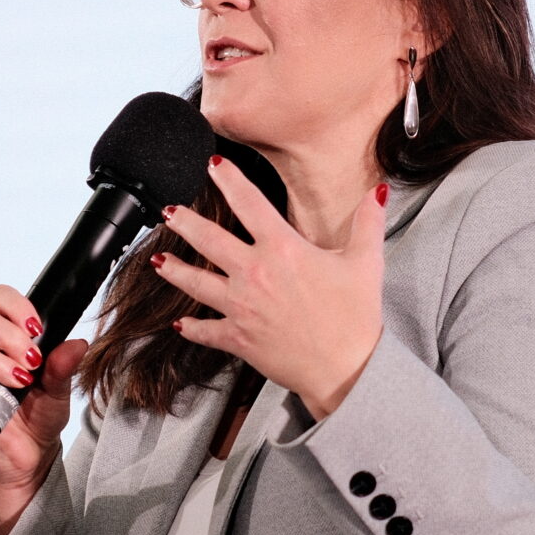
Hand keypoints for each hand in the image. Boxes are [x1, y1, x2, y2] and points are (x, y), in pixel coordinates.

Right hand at [0, 285, 87, 534]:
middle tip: (32, 361)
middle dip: (9, 337)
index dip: (15, 305)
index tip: (37, 328)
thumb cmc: (40, 417)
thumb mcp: (59, 392)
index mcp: (4, 337)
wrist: (29, 456)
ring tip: (20, 380)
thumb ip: (64, 368)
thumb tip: (78, 344)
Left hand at [155, 158, 386, 418]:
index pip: (250, 203)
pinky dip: (191, 328)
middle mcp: (254, 274)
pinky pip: (206, 330)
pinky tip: (179, 324)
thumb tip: (376, 192)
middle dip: (184, 222)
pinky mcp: (238, 338)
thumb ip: (367, 222)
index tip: (214, 165)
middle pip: (208, 240)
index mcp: (283, 249)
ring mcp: (241, 307)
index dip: (229, 180)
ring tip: (157, 260)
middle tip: (168, 211)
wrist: (346, 369)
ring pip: (196, 283)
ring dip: (174, 269)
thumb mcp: (366, 263)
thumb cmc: (356, 318)